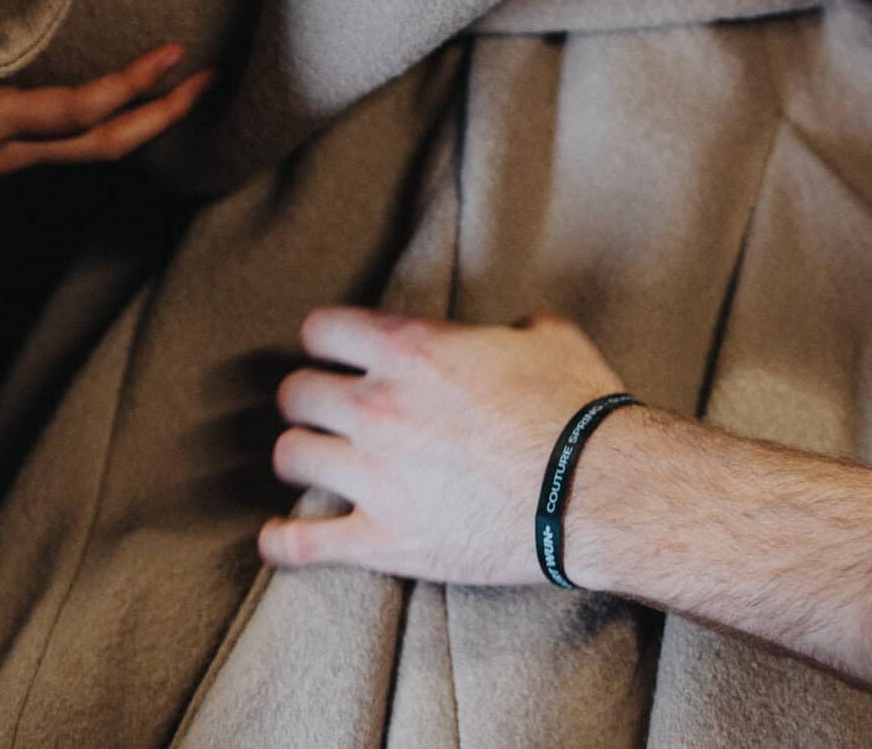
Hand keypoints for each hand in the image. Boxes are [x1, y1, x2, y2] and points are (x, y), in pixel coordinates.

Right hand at [0, 41, 214, 209]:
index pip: (78, 111)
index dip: (130, 85)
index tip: (173, 53)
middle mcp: (8, 151)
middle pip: (105, 146)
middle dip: (163, 115)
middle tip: (210, 77)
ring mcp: (8, 163)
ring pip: (94, 153)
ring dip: (145, 122)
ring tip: (188, 86)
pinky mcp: (4, 161)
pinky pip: (72, 147)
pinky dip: (111, 125)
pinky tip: (133, 101)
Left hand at [261, 307, 622, 585]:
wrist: (594, 490)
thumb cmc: (577, 409)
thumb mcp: (548, 337)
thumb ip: (511, 327)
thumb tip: (510, 332)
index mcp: (412, 348)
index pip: (322, 329)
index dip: (324, 340)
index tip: (332, 353)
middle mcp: (379, 405)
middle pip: (296, 393)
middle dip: (306, 399)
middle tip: (321, 411)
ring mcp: (375, 475)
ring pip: (291, 457)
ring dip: (298, 458)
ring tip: (309, 464)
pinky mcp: (384, 539)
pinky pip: (304, 545)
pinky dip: (283, 543)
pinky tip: (276, 539)